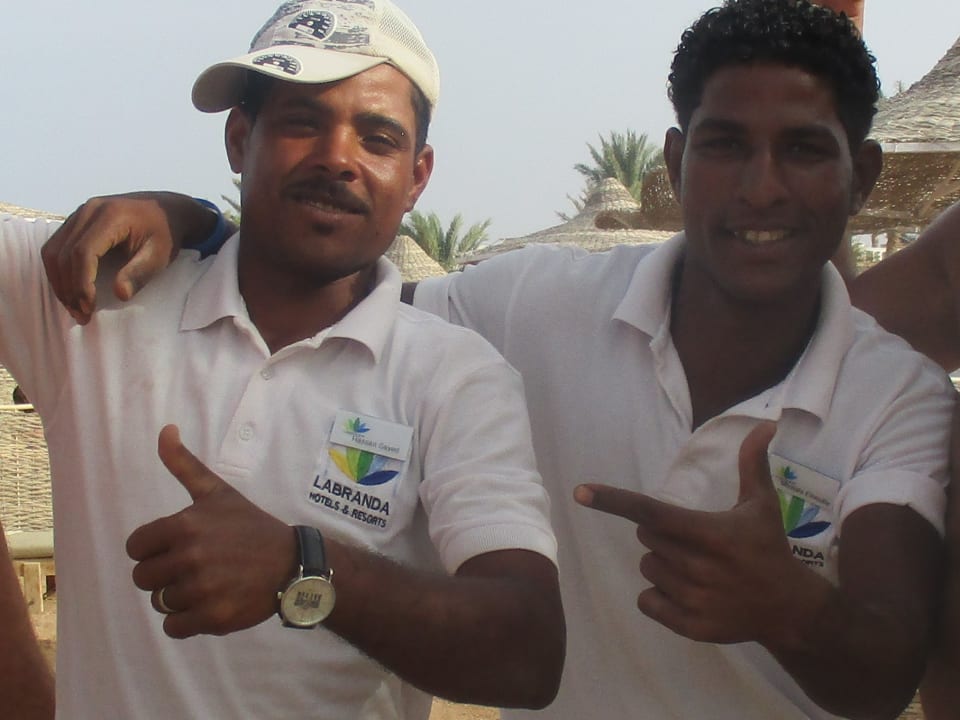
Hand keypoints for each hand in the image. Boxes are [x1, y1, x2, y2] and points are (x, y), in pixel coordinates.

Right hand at [41, 192, 208, 323]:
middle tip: (81, 314)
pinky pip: (56, 246)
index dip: (82, 283)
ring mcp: (79, 213)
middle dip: (68, 288)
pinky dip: (58, 271)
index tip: (88, 307)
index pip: (83, 252)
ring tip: (74, 306)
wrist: (166, 210)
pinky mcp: (76, 220)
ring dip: (59, 282)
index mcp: (111, 216)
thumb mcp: (159, 255)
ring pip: (53, 250)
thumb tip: (120, 294)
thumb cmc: (165, 233)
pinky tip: (69, 289)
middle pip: (63, 253)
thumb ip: (139, 273)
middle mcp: (89, 211)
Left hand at [127, 425, 296, 638]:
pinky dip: (187, 620)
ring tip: (206, 584)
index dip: (153, 548)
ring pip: (160, 603)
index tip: (177, 547)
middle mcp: (190, 558)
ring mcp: (202, 590)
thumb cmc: (250, 527)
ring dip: (178, 597)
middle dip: (163, 574)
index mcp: (185, 525)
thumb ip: (184, 465)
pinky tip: (209, 603)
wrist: (292, 564)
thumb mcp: (218, 493)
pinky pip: (174, 627)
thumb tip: (164, 429)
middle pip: (143, 578)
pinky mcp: (212, 617)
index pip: (136, 547)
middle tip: (193, 568)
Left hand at [574, 421, 816, 644]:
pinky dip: (657, 595)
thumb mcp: (762, 505)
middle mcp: (698, 567)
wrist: (789, 609)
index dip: (613, 500)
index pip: (650, 512)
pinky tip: (686, 592)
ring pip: (647, 567)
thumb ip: (753, 465)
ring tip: (695, 567)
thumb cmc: (769, 549)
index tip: (580, 491)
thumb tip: (764, 426)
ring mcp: (693, 599)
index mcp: (710, 533)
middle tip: (692, 540)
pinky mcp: (690, 626)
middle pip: (646, 538)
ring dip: (662, 563)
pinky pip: (646, 601)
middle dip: (661, 534)